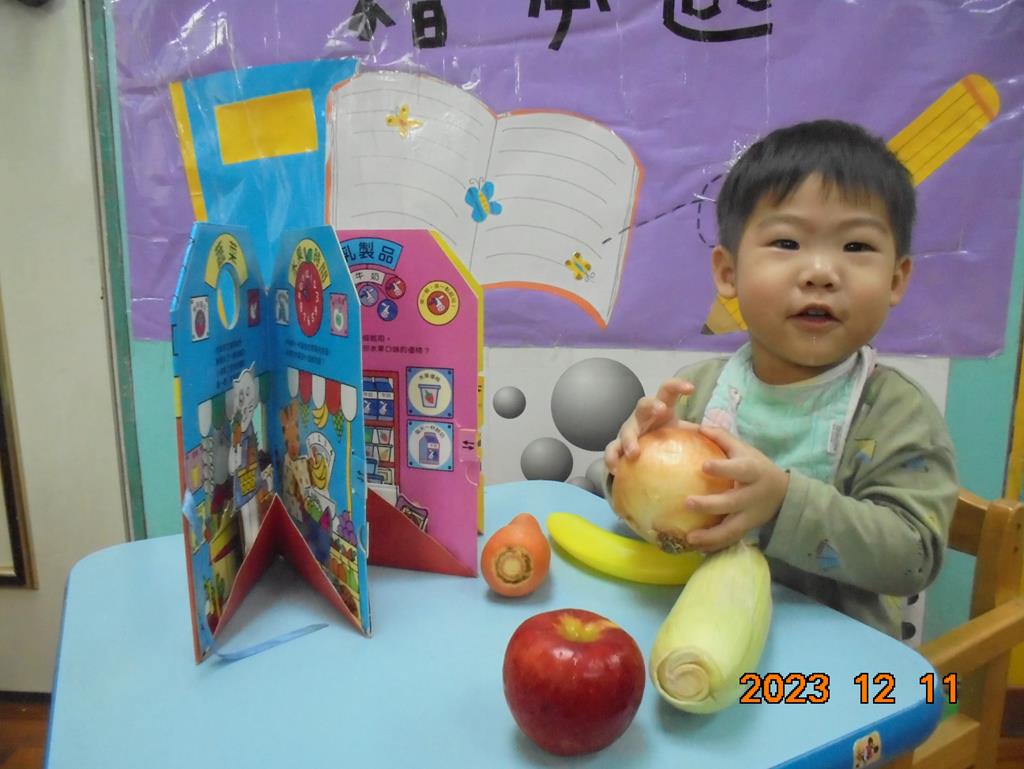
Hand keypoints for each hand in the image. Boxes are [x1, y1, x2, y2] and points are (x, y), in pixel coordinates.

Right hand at [603, 378, 693, 473]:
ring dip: (629, 439)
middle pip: (643, 404)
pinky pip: (611, 451)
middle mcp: (642, 416)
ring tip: (634, 452)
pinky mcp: (617, 446)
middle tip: (661, 410)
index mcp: (660, 409)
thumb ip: (697, 436)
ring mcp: (628, 430)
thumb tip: (723, 444)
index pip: (667, 390)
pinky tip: (616, 469)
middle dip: (651, 405)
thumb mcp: (682, 435)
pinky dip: (612, 459)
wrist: (643, 453)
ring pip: (625, 429)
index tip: (691, 389)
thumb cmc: (668, 442)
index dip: (677, 385)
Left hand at [684, 425, 788, 552]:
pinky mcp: (747, 529)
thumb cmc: (755, 465)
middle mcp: (752, 495)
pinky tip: (696, 548)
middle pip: (732, 502)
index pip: (739, 469)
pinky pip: (730, 539)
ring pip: (733, 529)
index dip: (723, 469)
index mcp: (752, 471)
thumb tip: (693, 425)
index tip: (703, 467)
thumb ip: (720, 437)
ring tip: (690, 538)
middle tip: (687, 502)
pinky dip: (714, 545)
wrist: (783, 492)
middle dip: (710, 505)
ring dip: (711, 535)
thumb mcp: (743, 448)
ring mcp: (751, 515)